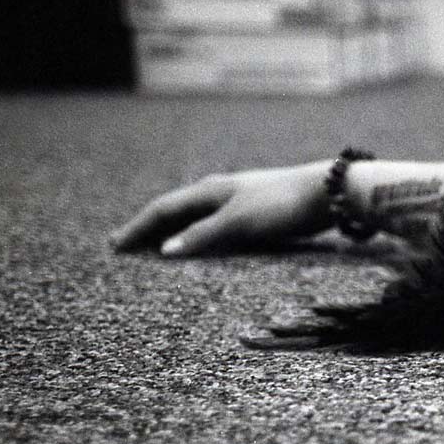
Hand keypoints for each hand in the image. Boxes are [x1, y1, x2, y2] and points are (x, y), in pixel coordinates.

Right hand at [109, 161, 331, 256]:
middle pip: (174, 212)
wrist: (327, 193)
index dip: (137, 229)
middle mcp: (218, 193)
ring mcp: (236, 201)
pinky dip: (195, 236)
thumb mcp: (240, 223)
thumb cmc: (282, 205)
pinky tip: (199, 245)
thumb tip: (166, 251)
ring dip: (170, 232)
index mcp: (209, 191)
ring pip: (192, 218)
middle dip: (147, 229)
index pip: (162, 211)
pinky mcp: (254, 213)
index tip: (115, 246)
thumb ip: (203, 236)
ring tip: (153, 248)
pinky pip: (213, 225)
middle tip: (124, 246)